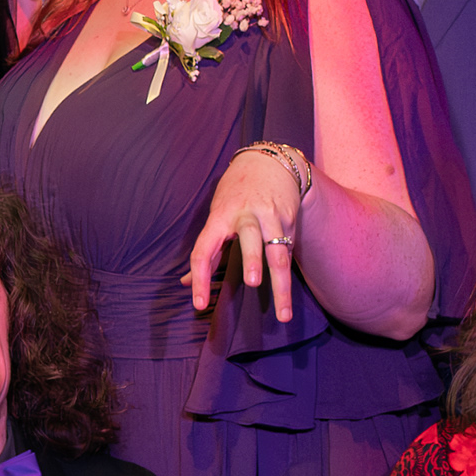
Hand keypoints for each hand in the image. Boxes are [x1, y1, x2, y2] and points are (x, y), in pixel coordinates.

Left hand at [187, 145, 310, 322]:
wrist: (269, 162)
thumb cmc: (236, 194)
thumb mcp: (216, 216)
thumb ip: (207, 251)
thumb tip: (185, 282)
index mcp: (220, 217)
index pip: (204, 249)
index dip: (200, 276)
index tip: (199, 304)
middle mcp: (246, 215)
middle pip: (250, 239)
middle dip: (253, 260)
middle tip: (253, 283)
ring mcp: (271, 218)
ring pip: (279, 252)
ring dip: (281, 284)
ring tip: (282, 313)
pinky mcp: (290, 221)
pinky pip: (288, 251)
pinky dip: (285, 276)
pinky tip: (285, 301)